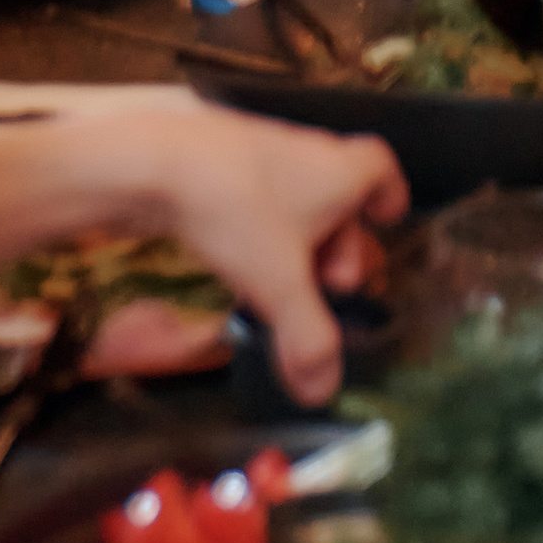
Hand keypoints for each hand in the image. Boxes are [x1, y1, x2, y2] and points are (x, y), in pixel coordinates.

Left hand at [0, 100, 410, 406]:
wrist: (152, 160)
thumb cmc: (237, 212)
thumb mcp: (280, 284)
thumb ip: (307, 338)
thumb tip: (323, 390)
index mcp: (338, 170)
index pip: (380, 167)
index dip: (389, 193)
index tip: (387, 221)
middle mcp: (306, 152)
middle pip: (339, 192)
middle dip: (340, 241)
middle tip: (329, 285)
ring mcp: (259, 151)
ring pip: (294, 196)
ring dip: (297, 240)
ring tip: (280, 283)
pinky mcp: (217, 160)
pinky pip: (254, 195)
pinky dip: (257, 230)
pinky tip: (236, 262)